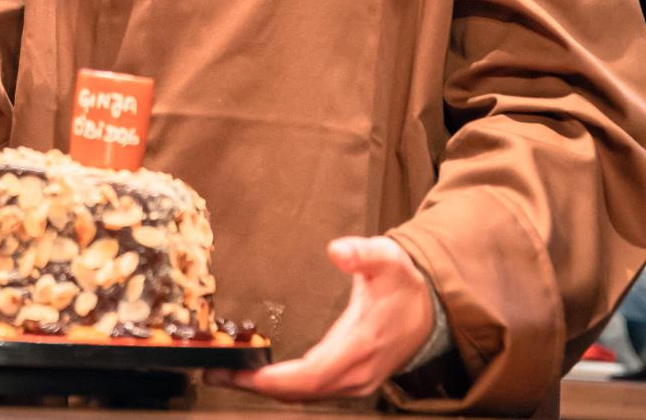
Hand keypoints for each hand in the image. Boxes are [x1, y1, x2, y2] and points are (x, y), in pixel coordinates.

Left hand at [215, 236, 435, 401]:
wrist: (430, 314)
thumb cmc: (404, 286)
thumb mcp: (388, 260)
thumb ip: (363, 253)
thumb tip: (337, 250)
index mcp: (360, 346)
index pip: (312, 374)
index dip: (274, 378)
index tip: (242, 370)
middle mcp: (356, 374)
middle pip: (299, 393)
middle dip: (255, 386)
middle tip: (215, 373)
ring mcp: (354, 384)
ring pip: (303, 396)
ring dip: (264, 388)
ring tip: (226, 373)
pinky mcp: (350, 383)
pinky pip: (310, 392)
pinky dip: (282, 387)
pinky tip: (258, 374)